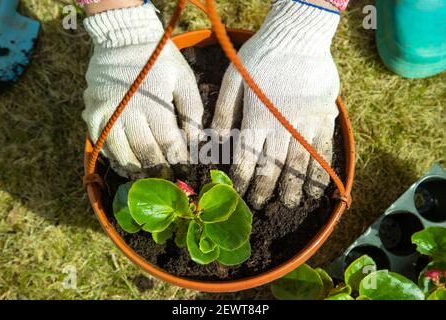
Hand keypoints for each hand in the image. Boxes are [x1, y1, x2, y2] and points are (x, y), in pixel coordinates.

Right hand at [83, 4, 202, 178]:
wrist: (124, 39)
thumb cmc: (160, 60)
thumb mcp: (184, 79)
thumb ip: (192, 111)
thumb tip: (196, 143)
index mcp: (154, 102)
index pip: (168, 143)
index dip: (179, 162)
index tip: (188, 175)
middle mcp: (127, 111)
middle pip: (146, 152)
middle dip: (161, 172)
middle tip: (171, 185)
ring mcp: (106, 114)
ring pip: (123, 154)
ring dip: (138, 172)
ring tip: (150, 183)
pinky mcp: (92, 115)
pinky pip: (104, 146)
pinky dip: (117, 161)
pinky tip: (129, 169)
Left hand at [212, 0, 340, 208]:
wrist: (298, 35)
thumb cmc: (260, 55)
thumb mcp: (233, 78)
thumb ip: (224, 111)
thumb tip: (214, 142)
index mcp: (255, 117)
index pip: (246, 157)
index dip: (241, 179)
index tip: (238, 195)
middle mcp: (280, 126)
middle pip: (272, 166)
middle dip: (264, 189)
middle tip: (260, 205)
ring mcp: (305, 123)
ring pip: (298, 163)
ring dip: (293, 187)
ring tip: (290, 204)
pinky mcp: (324, 117)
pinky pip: (323, 150)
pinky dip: (320, 171)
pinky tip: (316, 187)